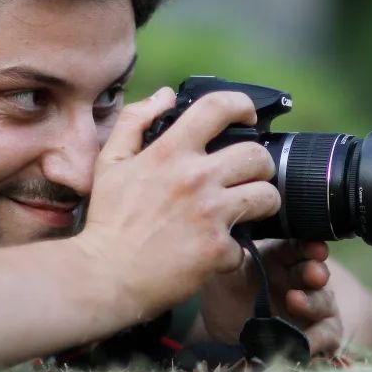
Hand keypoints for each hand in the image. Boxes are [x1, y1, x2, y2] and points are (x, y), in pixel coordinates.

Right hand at [70, 87, 280, 322]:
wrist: (105, 276)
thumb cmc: (109, 221)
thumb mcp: (110, 162)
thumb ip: (135, 121)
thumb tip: (165, 94)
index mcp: (170, 152)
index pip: (218, 108)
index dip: (242, 106)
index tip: (248, 117)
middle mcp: (195, 178)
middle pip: (258, 155)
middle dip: (260, 165)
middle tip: (249, 176)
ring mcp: (209, 214)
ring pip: (267, 196)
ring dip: (262, 203)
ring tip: (246, 211)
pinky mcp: (217, 250)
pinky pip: (246, 245)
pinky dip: (233, 251)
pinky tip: (215, 251)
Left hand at [199, 239, 342, 355]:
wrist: (221, 327)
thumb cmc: (226, 290)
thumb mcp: (221, 271)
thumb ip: (226, 259)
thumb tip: (226, 248)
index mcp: (282, 257)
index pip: (300, 247)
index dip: (309, 247)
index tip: (316, 250)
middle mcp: (301, 279)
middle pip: (316, 272)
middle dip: (316, 272)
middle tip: (314, 274)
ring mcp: (312, 307)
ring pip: (323, 303)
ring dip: (313, 303)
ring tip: (294, 302)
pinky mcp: (317, 335)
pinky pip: (327, 336)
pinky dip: (318, 339)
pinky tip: (305, 343)